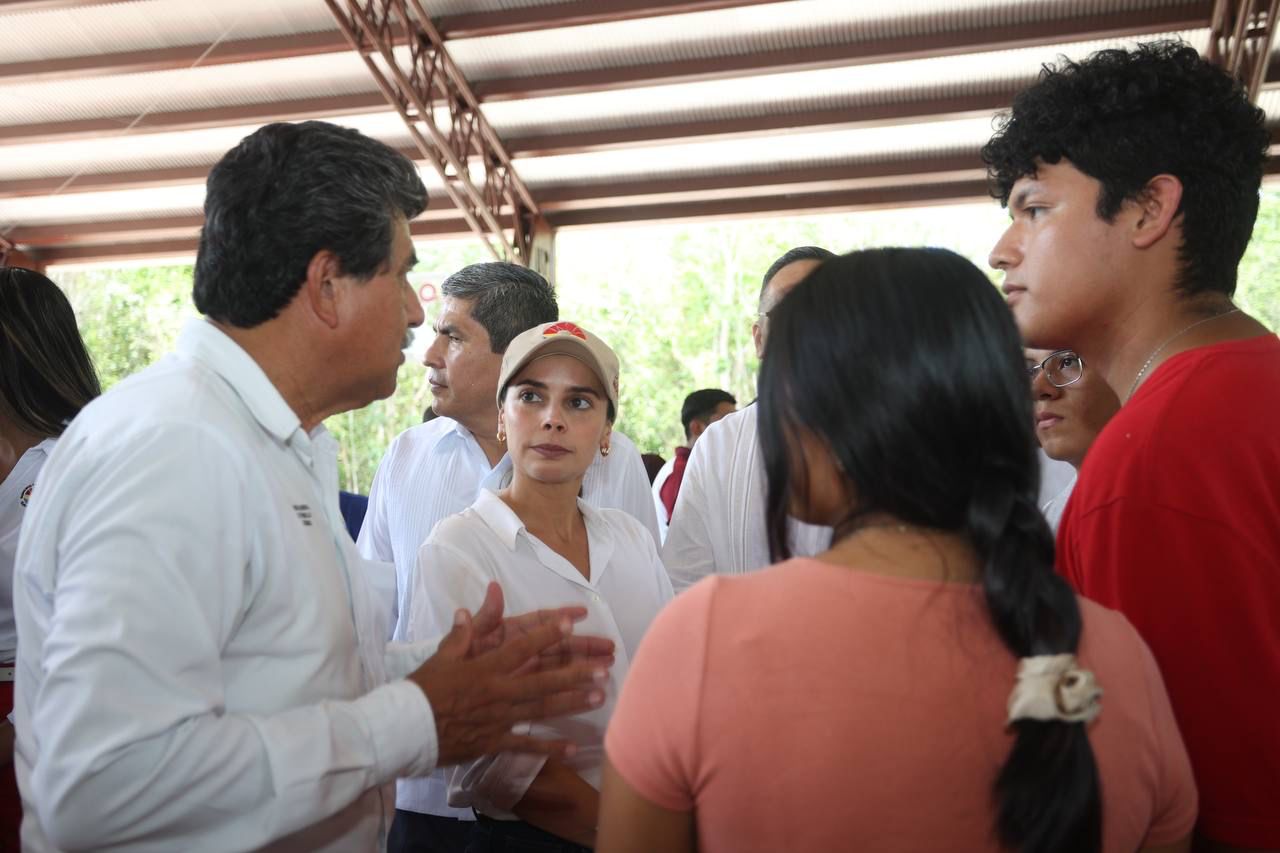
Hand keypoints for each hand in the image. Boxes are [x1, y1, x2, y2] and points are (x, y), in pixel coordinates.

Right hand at [408, 595, 609, 766]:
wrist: (405, 729)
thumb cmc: (424, 689)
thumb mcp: (442, 655)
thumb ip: (464, 632)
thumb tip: (473, 605)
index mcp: (485, 667)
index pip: (521, 647)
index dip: (546, 635)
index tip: (571, 624)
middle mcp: (497, 692)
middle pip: (543, 681)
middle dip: (575, 675)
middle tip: (604, 670)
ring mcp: (498, 719)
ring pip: (541, 710)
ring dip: (572, 704)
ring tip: (599, 698)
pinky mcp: (494, 743)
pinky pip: (525, 746)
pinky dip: (549, 748)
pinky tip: (572, 748)